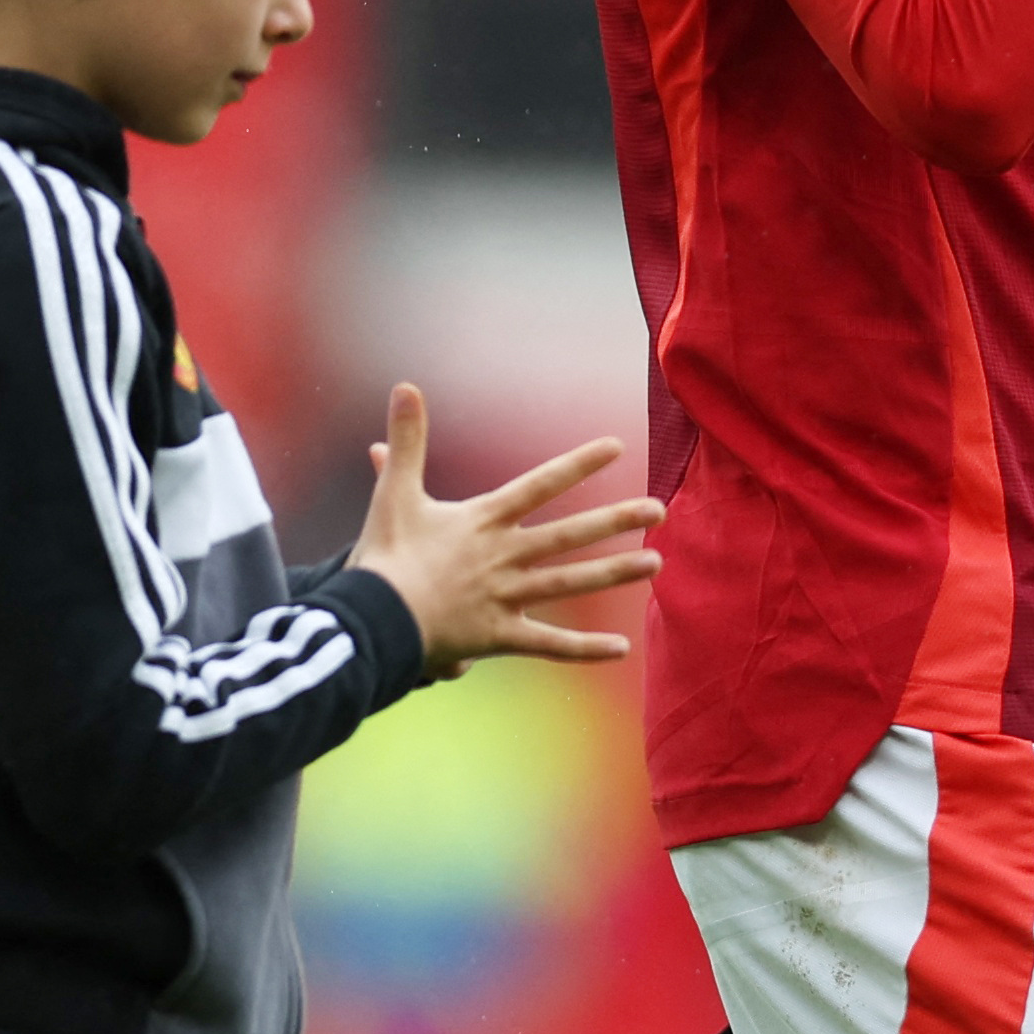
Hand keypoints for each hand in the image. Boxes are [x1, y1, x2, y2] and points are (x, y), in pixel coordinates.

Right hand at [347, 385, 664, 674]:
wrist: (372, 619)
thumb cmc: (383, 555)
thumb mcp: (394, 492)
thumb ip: (407, 441)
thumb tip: (404, 385)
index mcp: (484, 520)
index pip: (540, 485)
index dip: (578, 465)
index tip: (617, 447)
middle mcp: (504, 556)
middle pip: (569, 536)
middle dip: (616, 520)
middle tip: (661, 509)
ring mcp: (506, 597)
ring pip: (569, 584)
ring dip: (615, 573)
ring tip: (657, 564)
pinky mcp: (499, 636)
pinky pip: (548, 644)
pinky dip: (584, 648)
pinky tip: (621, 648)